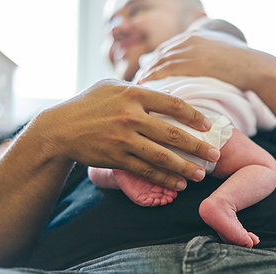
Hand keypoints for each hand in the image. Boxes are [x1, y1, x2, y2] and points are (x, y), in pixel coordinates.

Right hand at [37, 79, 219, 190]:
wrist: (60, 128)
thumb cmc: (90, 104)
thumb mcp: (113, 87)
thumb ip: (141, 90)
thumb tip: (170, 94)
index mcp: (133, 94)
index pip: (173, 104)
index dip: (194, 115)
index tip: (209, 125)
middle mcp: (130, 116)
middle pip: (172, 134)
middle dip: (198, 147)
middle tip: (216, 155)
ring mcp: (123, 139)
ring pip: (162, 156)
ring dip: (185, 167)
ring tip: (201, 175)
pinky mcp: (116, 158)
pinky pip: (146, 171)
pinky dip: (164, 178)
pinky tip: (178, 184)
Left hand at [137, 33, 269, 90]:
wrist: (254, 68)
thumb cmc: (241, 68)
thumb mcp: (219, 57)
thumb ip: (205, 60)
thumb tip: (199, 72)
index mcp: (195, 37)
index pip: (169, 48)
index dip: (157, 60)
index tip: (148, 71)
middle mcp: (189, 40)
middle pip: (161, 53)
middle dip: (148, 66)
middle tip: (138, 80)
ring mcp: (190, 50)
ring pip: (160, 60)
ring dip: (147, 72)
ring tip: (138, 85)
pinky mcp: (192, 62)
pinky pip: (166, 69)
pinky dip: (153, 76)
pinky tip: (145, 84)